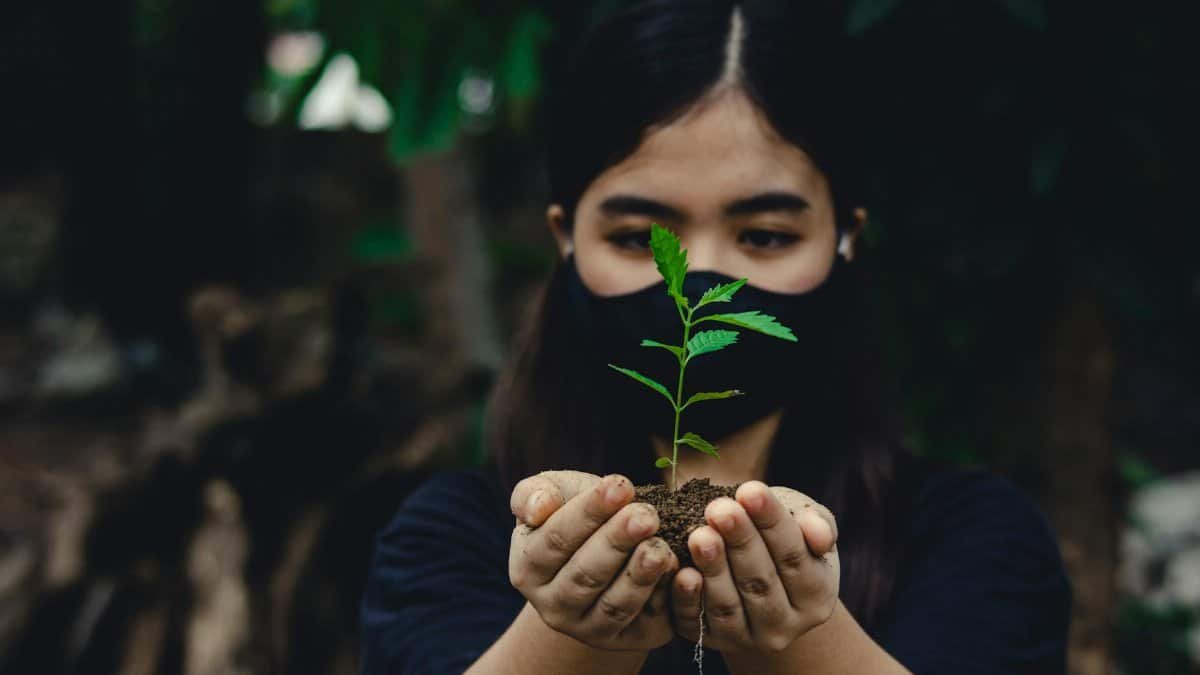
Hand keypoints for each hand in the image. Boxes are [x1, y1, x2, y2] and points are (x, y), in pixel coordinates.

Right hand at [508, 471, 678, 650]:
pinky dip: (662, 596)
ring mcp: (590, 628)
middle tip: (646, 515)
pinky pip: (646, 621)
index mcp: (528, 569)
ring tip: (659, 546)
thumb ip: (535, 494)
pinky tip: (676, 569)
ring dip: (639, 575)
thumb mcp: (553, 495)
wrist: (603, 555)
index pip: (556, 539)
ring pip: (615, 604)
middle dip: (617, 542)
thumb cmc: (574, 514)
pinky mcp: (629, 639)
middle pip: (585, 574)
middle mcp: (553, 606)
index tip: (620, 485)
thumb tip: (539, 508)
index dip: (588, 512)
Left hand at [670, 481, 838, 652]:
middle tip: (719, 509)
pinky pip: (697, 624)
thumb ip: (817, 524)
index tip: (750, 489)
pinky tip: (682, 572)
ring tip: (700, 535)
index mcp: (816, 597)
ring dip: (713, 569)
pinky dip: (687, 599)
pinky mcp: (711, 642)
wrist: (756, 581)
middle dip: (739, 541)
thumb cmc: (782, 540)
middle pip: (761, 582)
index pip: (794, 558)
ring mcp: (747, 639)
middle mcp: (785, 626)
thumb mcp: (804, 524)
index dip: (772, 523)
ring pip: (729, 606)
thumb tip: (819, 534)